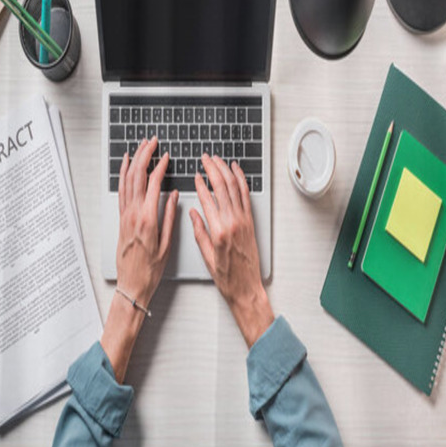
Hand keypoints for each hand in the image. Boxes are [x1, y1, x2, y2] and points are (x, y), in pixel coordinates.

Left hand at [102, 137, 178, 381]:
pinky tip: (126, 167)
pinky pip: (121, 191)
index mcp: (147, 219)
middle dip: (145, 155)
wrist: (132, 284)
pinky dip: (124, 176)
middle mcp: (133, 214)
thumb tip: (172, 196)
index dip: (160, 167)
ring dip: (133, 161)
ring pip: (127, 181)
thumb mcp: (167, 244)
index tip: (167, 156)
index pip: (153, 184)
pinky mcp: (121, 219)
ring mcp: (125, 216)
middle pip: (137, 176)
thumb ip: (169, 217)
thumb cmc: (151, 269)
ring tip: (140, 147)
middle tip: (153, 142)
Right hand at [190, 154, 273, 347]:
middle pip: (222, 187)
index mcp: (218, 231)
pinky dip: (242, 180)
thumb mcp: (206, 256)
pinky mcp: (251, 222)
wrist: (247, 288)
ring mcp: (244, 220)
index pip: (207, 199)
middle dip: (213, 168)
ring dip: (226, 170)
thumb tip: (193, 213)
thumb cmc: (227, 277)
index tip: (195, 174)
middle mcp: (233, 222)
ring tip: (219, 160)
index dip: (200, 183)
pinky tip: (237, 171)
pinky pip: (247, 195)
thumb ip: (199, 232)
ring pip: (235, 187)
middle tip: (206, 158)